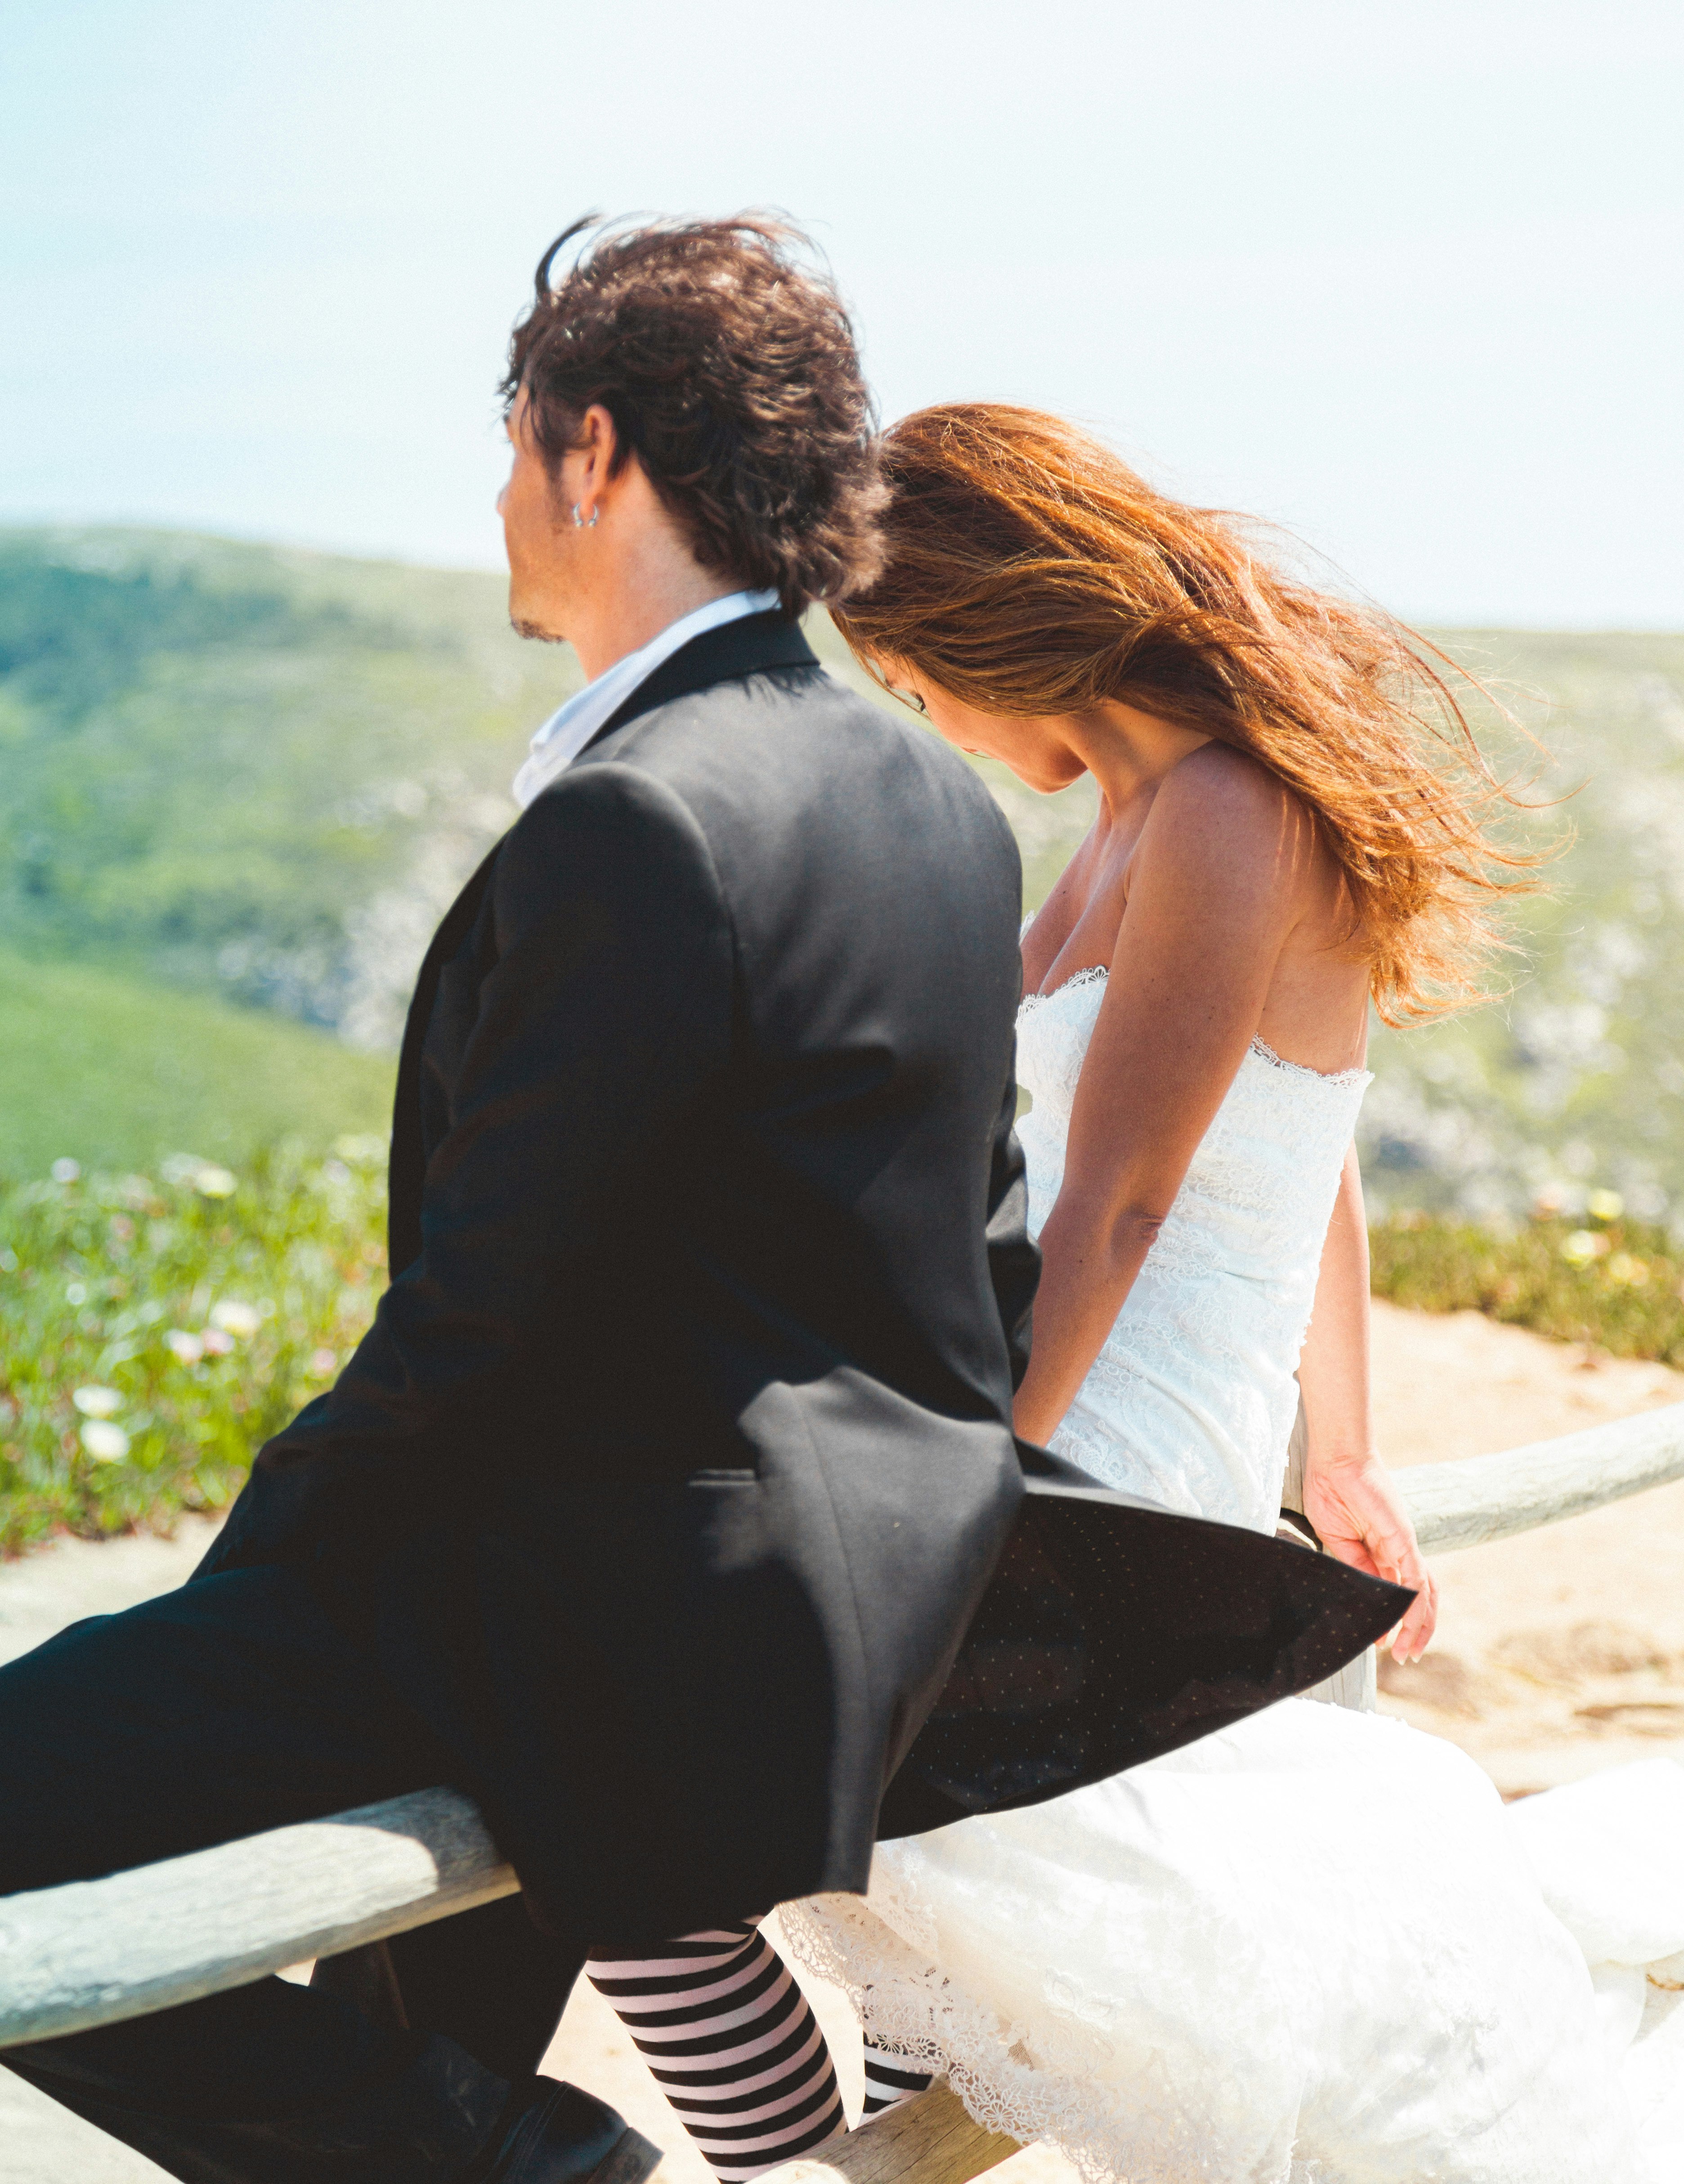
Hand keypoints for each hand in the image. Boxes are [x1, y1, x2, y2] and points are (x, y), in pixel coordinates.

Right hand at [1302, 1453, 1436, 1663]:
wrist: (1335, 1459)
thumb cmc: (1331, 1490)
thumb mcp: (1338, 1540)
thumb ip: (1356, 1567)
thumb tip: (1369, 1598)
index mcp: (1380, 1551)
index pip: (1396, 1591)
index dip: (1393, 1620)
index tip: (1383, 1644)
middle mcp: (1398, 1551)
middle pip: (1419, 1596)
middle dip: (1414, 1629)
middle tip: (1404, 1656)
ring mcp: (1404, 1545)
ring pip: (1424, 1593)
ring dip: (1419, 1625)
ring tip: (1408, 1650)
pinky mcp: (1403, 1538)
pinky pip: (1415, 1578)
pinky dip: (1414, 1605)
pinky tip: (1406, 1625)